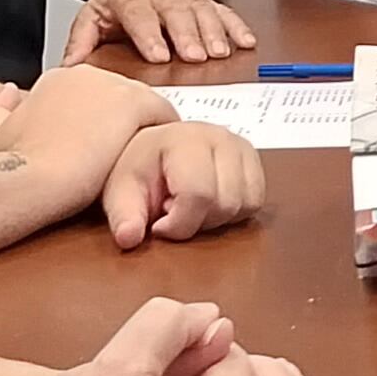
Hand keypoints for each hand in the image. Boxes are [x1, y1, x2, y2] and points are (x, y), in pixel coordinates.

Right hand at [0, 63, 163, 199]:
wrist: (32, 178)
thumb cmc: (15, 165)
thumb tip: (9, 91)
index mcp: (55, 78)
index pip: (94, 96)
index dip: (100, 125)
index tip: (99, 151)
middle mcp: (84, 73)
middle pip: (120, 97)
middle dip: (124, 125)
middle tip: (124, 160)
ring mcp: (110, 85)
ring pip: (143, 105)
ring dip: (143, 130)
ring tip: (140, 162)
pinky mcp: (133, 103)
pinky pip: (164, 115)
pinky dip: (162, 134)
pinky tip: (155, 159)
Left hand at [64, 0, 257, 68]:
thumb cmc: (121, 1)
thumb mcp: (93, 14)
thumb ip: (82, 40)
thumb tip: (69, 68)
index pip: (140, 15)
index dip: (150, 35)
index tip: (158, 55)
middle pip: (176, 14)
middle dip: (188, 34)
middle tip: (195, 56)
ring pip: (203, 13)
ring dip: (214, 33)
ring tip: (220, 53)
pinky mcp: (206, 2)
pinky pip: (225, 12)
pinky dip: (237, 27)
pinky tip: (246, 42)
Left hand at [102, 120, 263, 246]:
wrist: (154, 147)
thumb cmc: (139, 168)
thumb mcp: (121, 191)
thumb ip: (124, 214)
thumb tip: (129, 238)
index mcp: (186, 139)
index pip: (199, 195)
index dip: (179, 223)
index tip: (159, 225)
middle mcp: (220, 137)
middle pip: (225, 204)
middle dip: (198, 220)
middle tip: (173, 209)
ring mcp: (241, 147)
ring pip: (244, 205)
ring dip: (217, 217)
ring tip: (192, 204)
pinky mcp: (253, 159)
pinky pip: (256, 201)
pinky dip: (235, 211)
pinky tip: (210, 202)